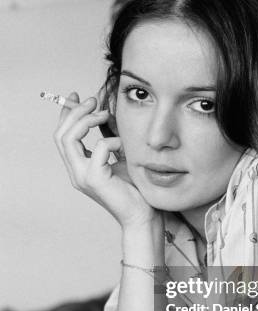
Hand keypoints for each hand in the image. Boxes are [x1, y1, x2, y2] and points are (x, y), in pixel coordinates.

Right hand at [53, 92, 158, 228]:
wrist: (144, 214)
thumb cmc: (135, 188)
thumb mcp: (121, 156)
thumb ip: (111, 137)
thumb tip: (108, 112)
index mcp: (80, 166)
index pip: (62, 135)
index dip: (67, 114)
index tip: (77, 96)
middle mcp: (76, 172)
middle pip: (60, 134)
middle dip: (75, 112)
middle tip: (93, 100)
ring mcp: (83, 177)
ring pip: (68, 138)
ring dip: (86, 120)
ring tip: (105, 114)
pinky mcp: (95, 180)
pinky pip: (99, 148)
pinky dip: (112, 140)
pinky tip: (125, 144)